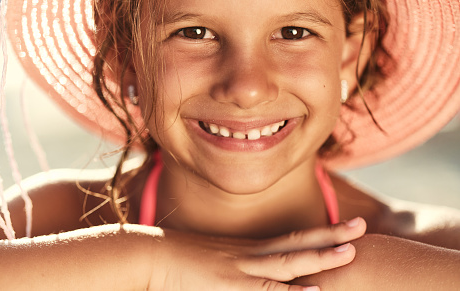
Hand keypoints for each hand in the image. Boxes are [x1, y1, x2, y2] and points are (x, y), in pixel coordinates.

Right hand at [147, 217, 365, 289]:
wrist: (149, 255)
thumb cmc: (179, 259)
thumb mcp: (214, 259)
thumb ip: (237, 265)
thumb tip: (252, 270)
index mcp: (248, 250)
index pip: (292, 239)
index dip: (320, 234)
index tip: (345, 230)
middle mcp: (249, 255)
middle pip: (297, 242)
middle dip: (331, 235)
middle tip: (362, 226)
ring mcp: (240, 268)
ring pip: (287, 263)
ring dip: (319, 258)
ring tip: (349, 252)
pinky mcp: (228, 285)